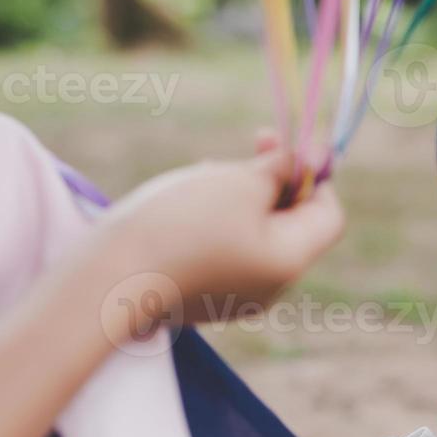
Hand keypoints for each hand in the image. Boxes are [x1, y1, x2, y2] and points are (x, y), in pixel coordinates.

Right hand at [103, 137, 343, 318]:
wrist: (108, 277)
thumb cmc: (180, 224)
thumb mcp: (238, 182)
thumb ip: (279, 170)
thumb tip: (301, 163)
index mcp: (289, 262)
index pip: (328, 215)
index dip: (316, 175)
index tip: (291, 143)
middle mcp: (271, 288)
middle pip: (293, 224)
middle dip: (276, 180)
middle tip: (258, 138)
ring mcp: (236, 297)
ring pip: (257, 234)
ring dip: (244, 196)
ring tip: (209, 172)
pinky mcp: (203, 298)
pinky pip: (226, 252)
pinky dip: (219, 222)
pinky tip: (187, 202)